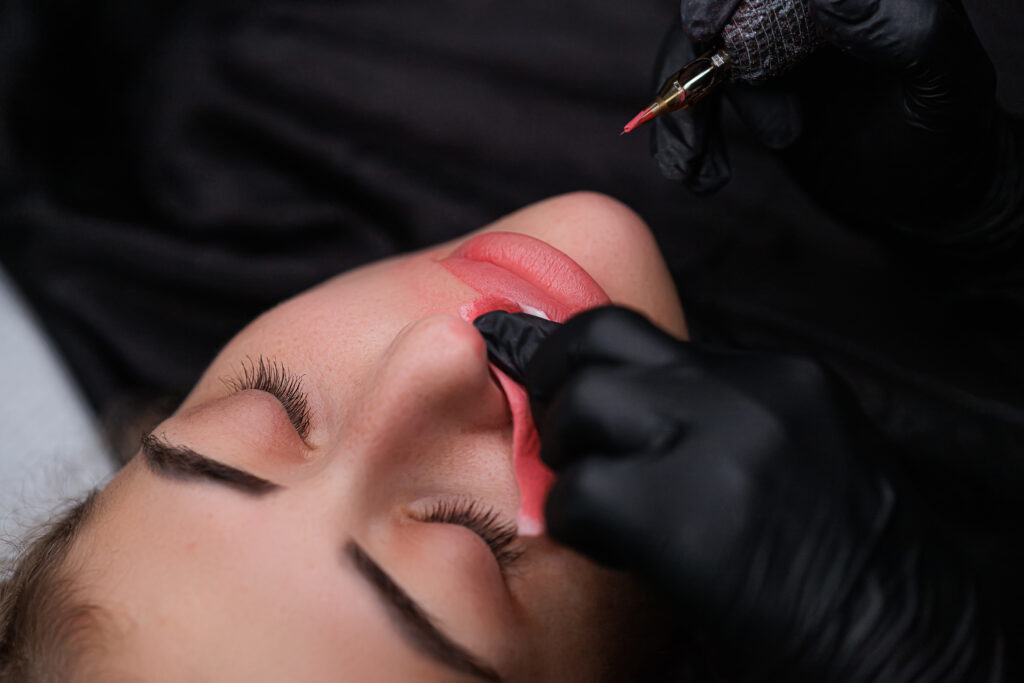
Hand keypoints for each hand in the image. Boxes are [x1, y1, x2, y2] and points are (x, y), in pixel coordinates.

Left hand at [475, 307, 1003, 680]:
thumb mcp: (807, 450)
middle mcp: (747, 392)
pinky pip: (580, 494)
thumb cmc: (857, 564)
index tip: (572, 388)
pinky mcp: (683, 514)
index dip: (598, 366)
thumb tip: (640, 409)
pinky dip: (577, 525)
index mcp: (781, 375)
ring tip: (599, 502)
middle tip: (564, 436)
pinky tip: (616, 552)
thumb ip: (727, 415)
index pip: (651, 334)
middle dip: (558, 380)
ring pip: (581, 406)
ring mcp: (716, 446)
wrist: (909, 643)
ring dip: (567, 458)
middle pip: (601, 337)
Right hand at [656, 0, 1017, 240]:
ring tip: (697, 170)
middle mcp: (814, 5)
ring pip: (698, 54)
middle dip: (697, 68)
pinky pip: (696, 93)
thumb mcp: (947, 85)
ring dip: (685, 113)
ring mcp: (778, 41)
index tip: (705, 31)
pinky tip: (698, 173)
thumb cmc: (949, 138)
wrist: (926, 193)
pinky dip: (684, 134)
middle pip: (724, 12)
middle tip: (701, 120)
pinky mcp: (755, 82)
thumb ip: (902, 31)